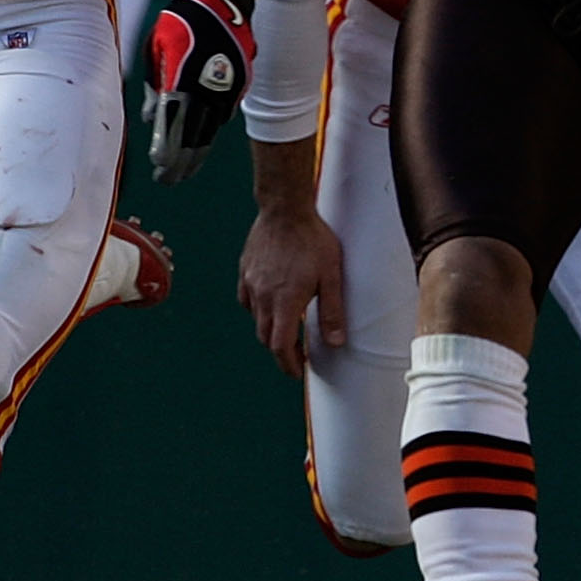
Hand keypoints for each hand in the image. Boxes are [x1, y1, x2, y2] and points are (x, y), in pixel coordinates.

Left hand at [144, 0, 255, 182]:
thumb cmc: (181, 21)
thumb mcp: (156, 50)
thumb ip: (155, 87)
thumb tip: (152, 118)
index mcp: (182, 83)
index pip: (172, 130)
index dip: (166, 155)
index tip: (158, 170)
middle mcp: (207, 91)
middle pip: (194, 138)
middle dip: (181, 163)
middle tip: (169, 180)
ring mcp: (227, 89)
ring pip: (211, 131)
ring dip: (196, 152)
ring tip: (185, 169)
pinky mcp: (240, 84)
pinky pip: (223, 115)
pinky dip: (210, 131)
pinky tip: (200, 142)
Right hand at [239, 206, 345, 380]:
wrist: (284, 209)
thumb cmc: (312, 239)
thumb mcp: (331, 275)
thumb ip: (332, 311)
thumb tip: (336, 342)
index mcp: (285, 301)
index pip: (280, 346)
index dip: (289, 364)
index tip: (298, 371)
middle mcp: (263, 297)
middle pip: (266, 337)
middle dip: (281, 351)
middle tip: (297, 354)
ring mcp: (251, 284)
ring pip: (256, 320)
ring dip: (271, 330)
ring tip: (288, 328)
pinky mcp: (245, 272)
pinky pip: (246, 301)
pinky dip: (258, 310)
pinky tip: (270, 304)